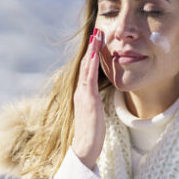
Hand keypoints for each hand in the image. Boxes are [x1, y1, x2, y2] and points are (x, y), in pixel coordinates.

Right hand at [72, 28, 105, 168]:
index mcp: (82, 93)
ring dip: (92, 51)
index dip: (92, 53)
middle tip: (97, 30)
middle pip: (86, 64)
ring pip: (87, 68)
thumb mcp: (93, 112)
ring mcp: (83, 95)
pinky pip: (90, 79)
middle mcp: (81, 91)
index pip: (87, 69)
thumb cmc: (91, 132)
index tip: (97, 40)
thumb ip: (94, 101)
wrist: (84, 148)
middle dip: (92, 47)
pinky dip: (92, 65)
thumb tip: (97, 95)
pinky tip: (95, 55)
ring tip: (97, 36)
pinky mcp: (89, 101)